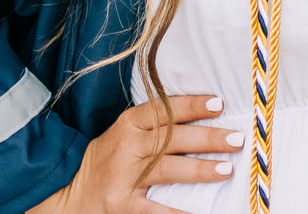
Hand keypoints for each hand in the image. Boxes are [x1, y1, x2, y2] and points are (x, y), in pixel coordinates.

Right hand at [29, 95, 242, 213]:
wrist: (70, 194)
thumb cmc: (107, 160)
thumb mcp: (124, 134)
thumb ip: (154, 125)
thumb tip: (201, 119)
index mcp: (128, 124)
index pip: (165, 110)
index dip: (192, 106)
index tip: (219, 104)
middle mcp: (127, 146)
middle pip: (173, 138)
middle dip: (208, 138)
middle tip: (236, 139)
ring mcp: (125, 177)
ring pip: (169, 168)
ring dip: (201, 169)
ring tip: (226, 169)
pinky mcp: (123, 205)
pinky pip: (156, 209)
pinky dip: (179, 211)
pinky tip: (201, 212)